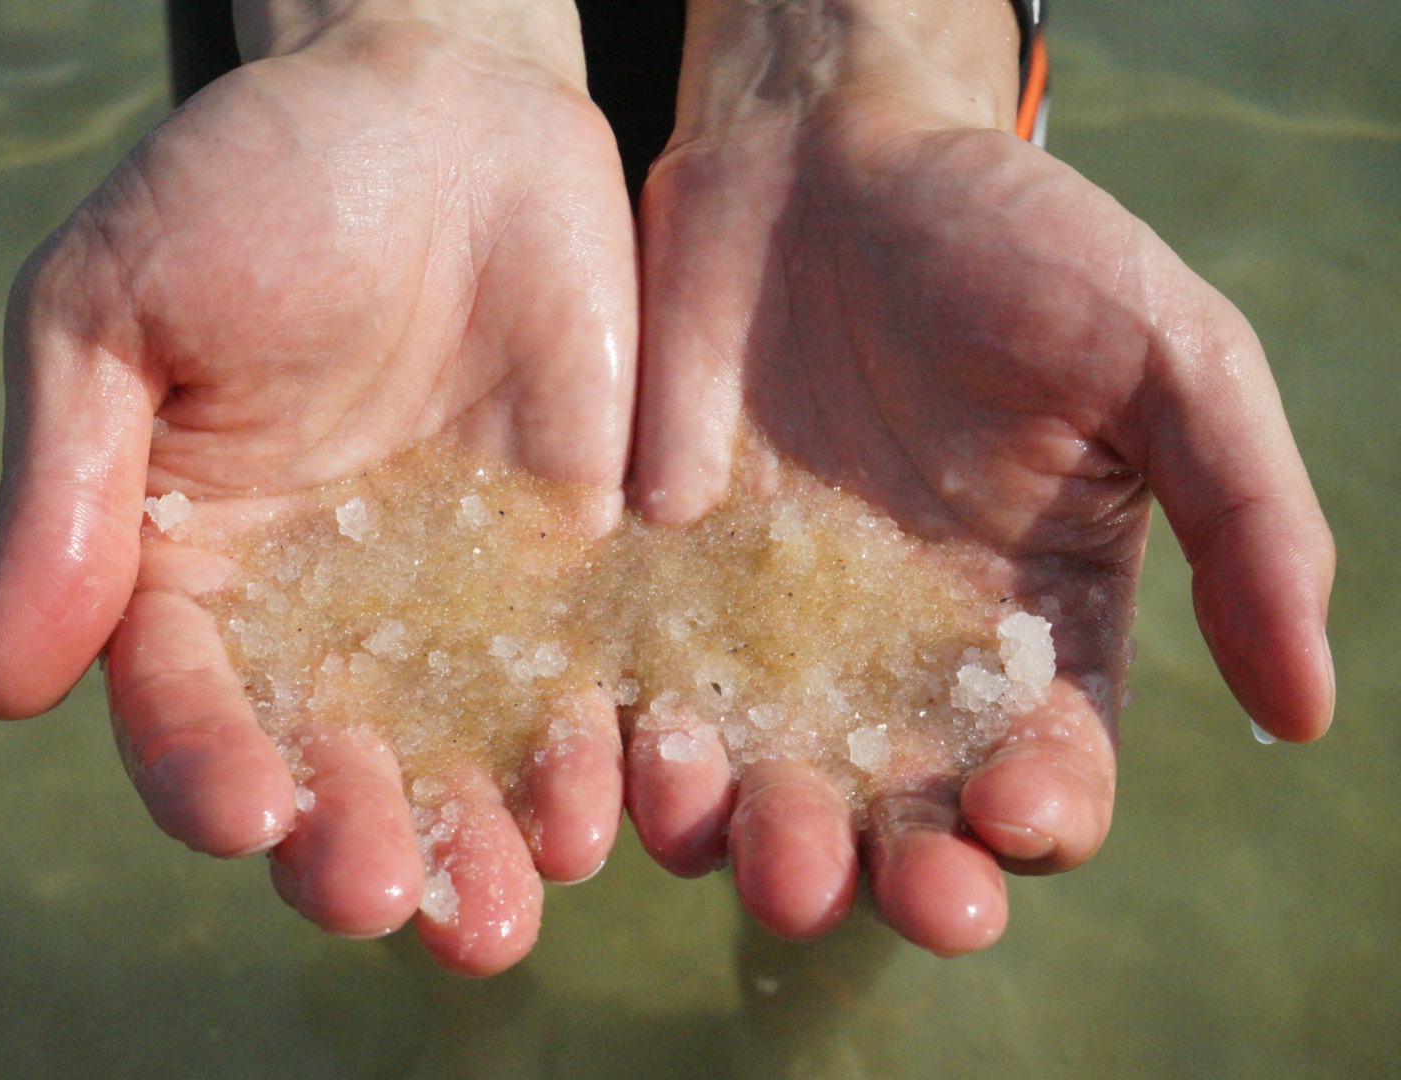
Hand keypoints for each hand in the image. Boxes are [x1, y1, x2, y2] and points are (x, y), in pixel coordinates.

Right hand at [0, 4, 635, 975]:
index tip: (244, 807)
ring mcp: (465, 599)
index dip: (207, 768)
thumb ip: (70, 489)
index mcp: (200, 570)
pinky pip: (591, 679)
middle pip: (339, 769)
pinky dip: (601, 749)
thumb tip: (0, 686)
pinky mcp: (581, 567)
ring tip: (508, 903)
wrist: (439, 108)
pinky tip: (613, 799)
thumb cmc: (250, 186)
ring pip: (471, 757)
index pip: (190, 706)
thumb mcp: (115, 308)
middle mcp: (334, 614)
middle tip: (385, 897)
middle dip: (356, 845)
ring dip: (486, 840)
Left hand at [628, 0, 1334, 953]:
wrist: (824, 162)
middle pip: (897, 822)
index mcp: (1032, 636)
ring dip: (754, 837)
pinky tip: (644, 756)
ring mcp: (769, 640)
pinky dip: (642, 753)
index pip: (1044, 778)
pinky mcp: (660, 597)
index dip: (1037, 818)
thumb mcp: (1166, 356)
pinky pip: (648, 707)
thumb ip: (1246, 522)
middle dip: (888, 873)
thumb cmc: (1015, 245)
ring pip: (761, 791)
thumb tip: (1308, 709)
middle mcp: (896, 668)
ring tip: (744, 833)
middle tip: (874, 882)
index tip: (1017, 811)